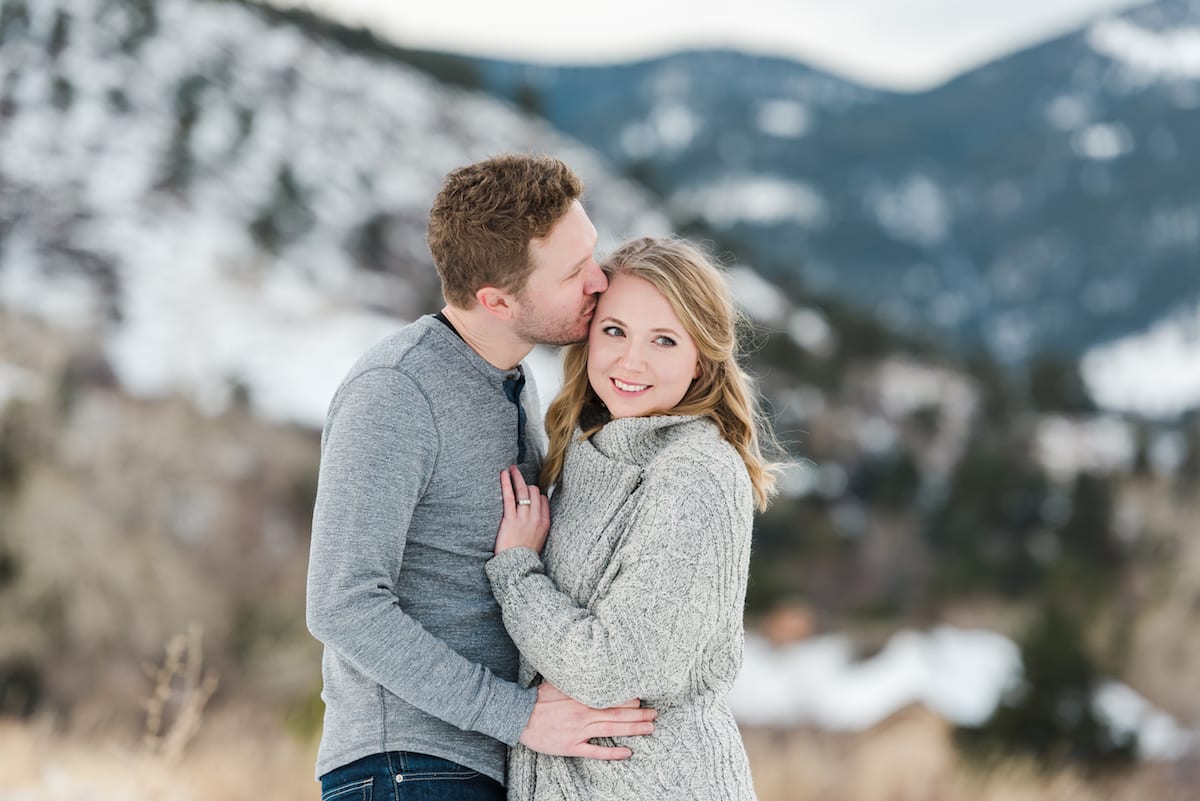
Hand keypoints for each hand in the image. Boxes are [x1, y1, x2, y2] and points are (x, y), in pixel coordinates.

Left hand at [495, 465, 549, 554]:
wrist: (517, 568)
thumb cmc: (524, 556)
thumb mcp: (539, 540)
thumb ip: (538, 525)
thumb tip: (534, 514)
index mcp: (545, 523)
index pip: (543, 499)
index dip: (535, 494)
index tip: (528, 491)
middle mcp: (536, 518)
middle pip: (534, 492)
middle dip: (526, 484)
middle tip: (517, 475)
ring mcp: (524, 518)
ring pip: (523, 490)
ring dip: (517, 477)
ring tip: (511, 468)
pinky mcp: (510, 520)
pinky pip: (509, 496)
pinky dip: (507, 483)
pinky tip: (504, 474)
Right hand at [518, 682, 655, 759]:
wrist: (518, 715)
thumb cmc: (538, 697)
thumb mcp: (559, 681)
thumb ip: (577, 679)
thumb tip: (595, 668)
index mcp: (581, 696)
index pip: (612, 696)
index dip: (629, 698)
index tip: (642, 697)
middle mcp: (583, 713)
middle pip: (617, 714)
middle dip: (639, 714)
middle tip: (655, 713)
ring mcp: (578, 731)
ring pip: (611, 730)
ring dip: (633, 729)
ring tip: (650, 729)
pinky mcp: (572, 746)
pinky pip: (596, 751)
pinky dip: (613, 752)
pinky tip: (628, 753)